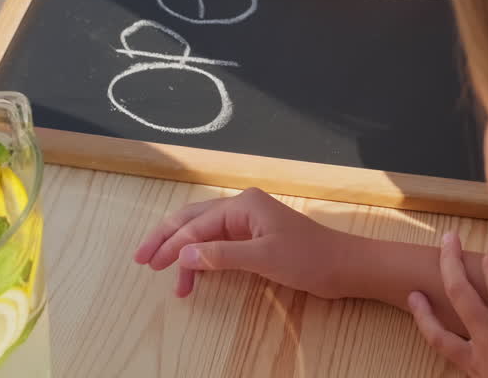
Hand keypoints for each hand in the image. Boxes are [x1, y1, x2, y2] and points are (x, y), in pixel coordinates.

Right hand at [133, 187, 346, 298]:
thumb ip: (223, 256)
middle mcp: (242, 207)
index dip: (171, 244)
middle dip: (167, 240)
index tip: (151, 264)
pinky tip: (194, 273)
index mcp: (243, 205)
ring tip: (174, 283)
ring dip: (185, 254)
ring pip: (204, 233)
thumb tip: (184, 255)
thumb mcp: (264, 258)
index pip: (197, 224)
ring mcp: (248, 222)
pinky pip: (218, 243)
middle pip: (193, 220)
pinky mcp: (254, 238)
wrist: (344, 267)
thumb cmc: (310, 258)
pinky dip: (203, 258)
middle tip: (143, 261)